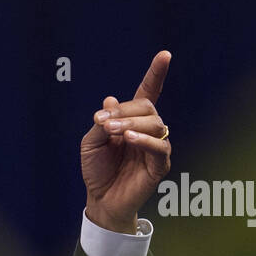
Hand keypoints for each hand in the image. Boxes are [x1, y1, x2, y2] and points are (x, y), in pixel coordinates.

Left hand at [81, 50, 171, 232]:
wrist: (101, 200)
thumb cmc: (97, 171)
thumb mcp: (90, 143)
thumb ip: (101, 122)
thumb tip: (109, 99)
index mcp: (132, 121)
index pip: (147, 93)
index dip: (155, 74)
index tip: (165, 55)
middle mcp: (147, 130)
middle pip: (147, 107)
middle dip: (125, 110)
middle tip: (103, 122)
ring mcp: (155, 147)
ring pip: (154, 124)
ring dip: (131, 124)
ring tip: (112, 132)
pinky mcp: (160, 165)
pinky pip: (160, 147)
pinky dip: (145, 140)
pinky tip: (130, 139)